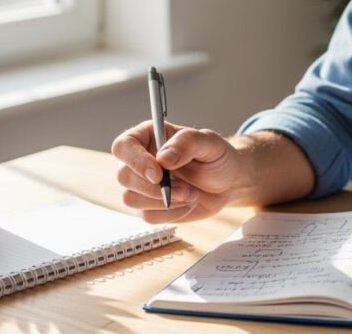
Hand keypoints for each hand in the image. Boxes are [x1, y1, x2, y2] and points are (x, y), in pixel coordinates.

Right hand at [111, 121, 243, 223]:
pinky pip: (148, 216)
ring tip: (191, 193)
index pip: (123, 146)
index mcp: (149, 136)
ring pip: (131, 199)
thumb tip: (162, 158)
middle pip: (124, 176)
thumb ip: (187, 143)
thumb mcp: (211, 142)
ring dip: (166, 201)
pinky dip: (172, 213)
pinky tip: (188, 202)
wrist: (228, 183)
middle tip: (186, 188)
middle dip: (155, 187)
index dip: (135, 160)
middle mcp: (139, 160)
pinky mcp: (148, 206)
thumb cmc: (217, 157)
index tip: (158, 174)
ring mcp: (141, 185)